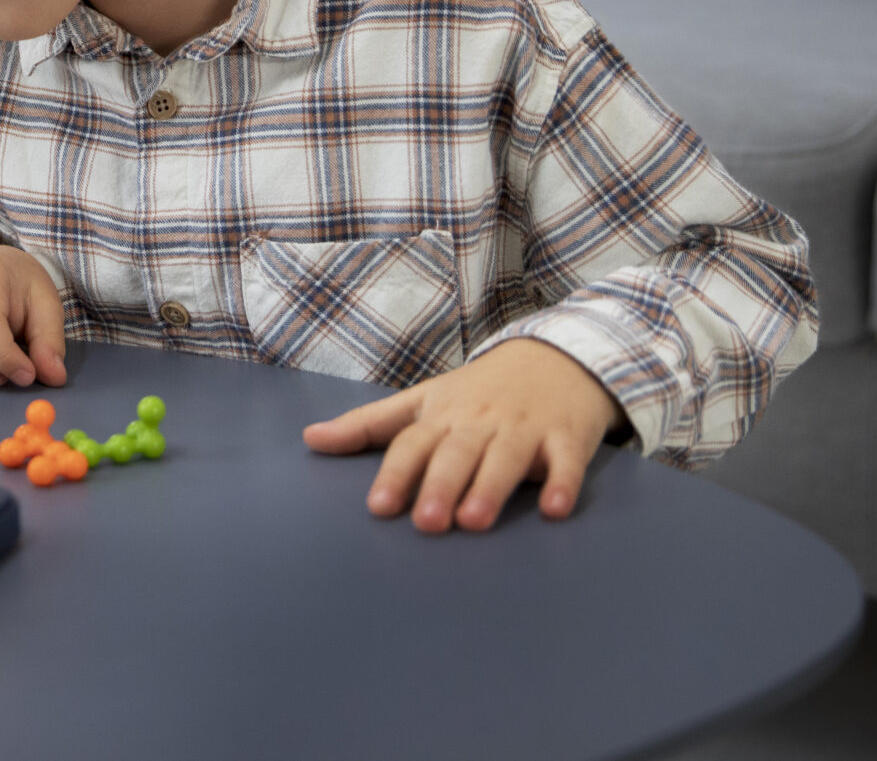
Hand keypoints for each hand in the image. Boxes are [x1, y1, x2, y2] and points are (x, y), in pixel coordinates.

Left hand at [300, 338, 625, 530]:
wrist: (555, 355)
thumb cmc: (479, 390)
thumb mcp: (423, 400)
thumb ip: (369, 424)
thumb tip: (309, 438)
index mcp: (443, 414)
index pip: (414, 443)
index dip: (396, 473)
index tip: (379, 507)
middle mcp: (480, 420)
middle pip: (457, 452)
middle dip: (440, 485)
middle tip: (426, 522)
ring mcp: (525, 426)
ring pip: (506, 457)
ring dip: (491, 487)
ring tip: (473, 521)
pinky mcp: (567, 435)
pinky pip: (566, 460)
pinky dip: (562, 483)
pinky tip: (554, 510)